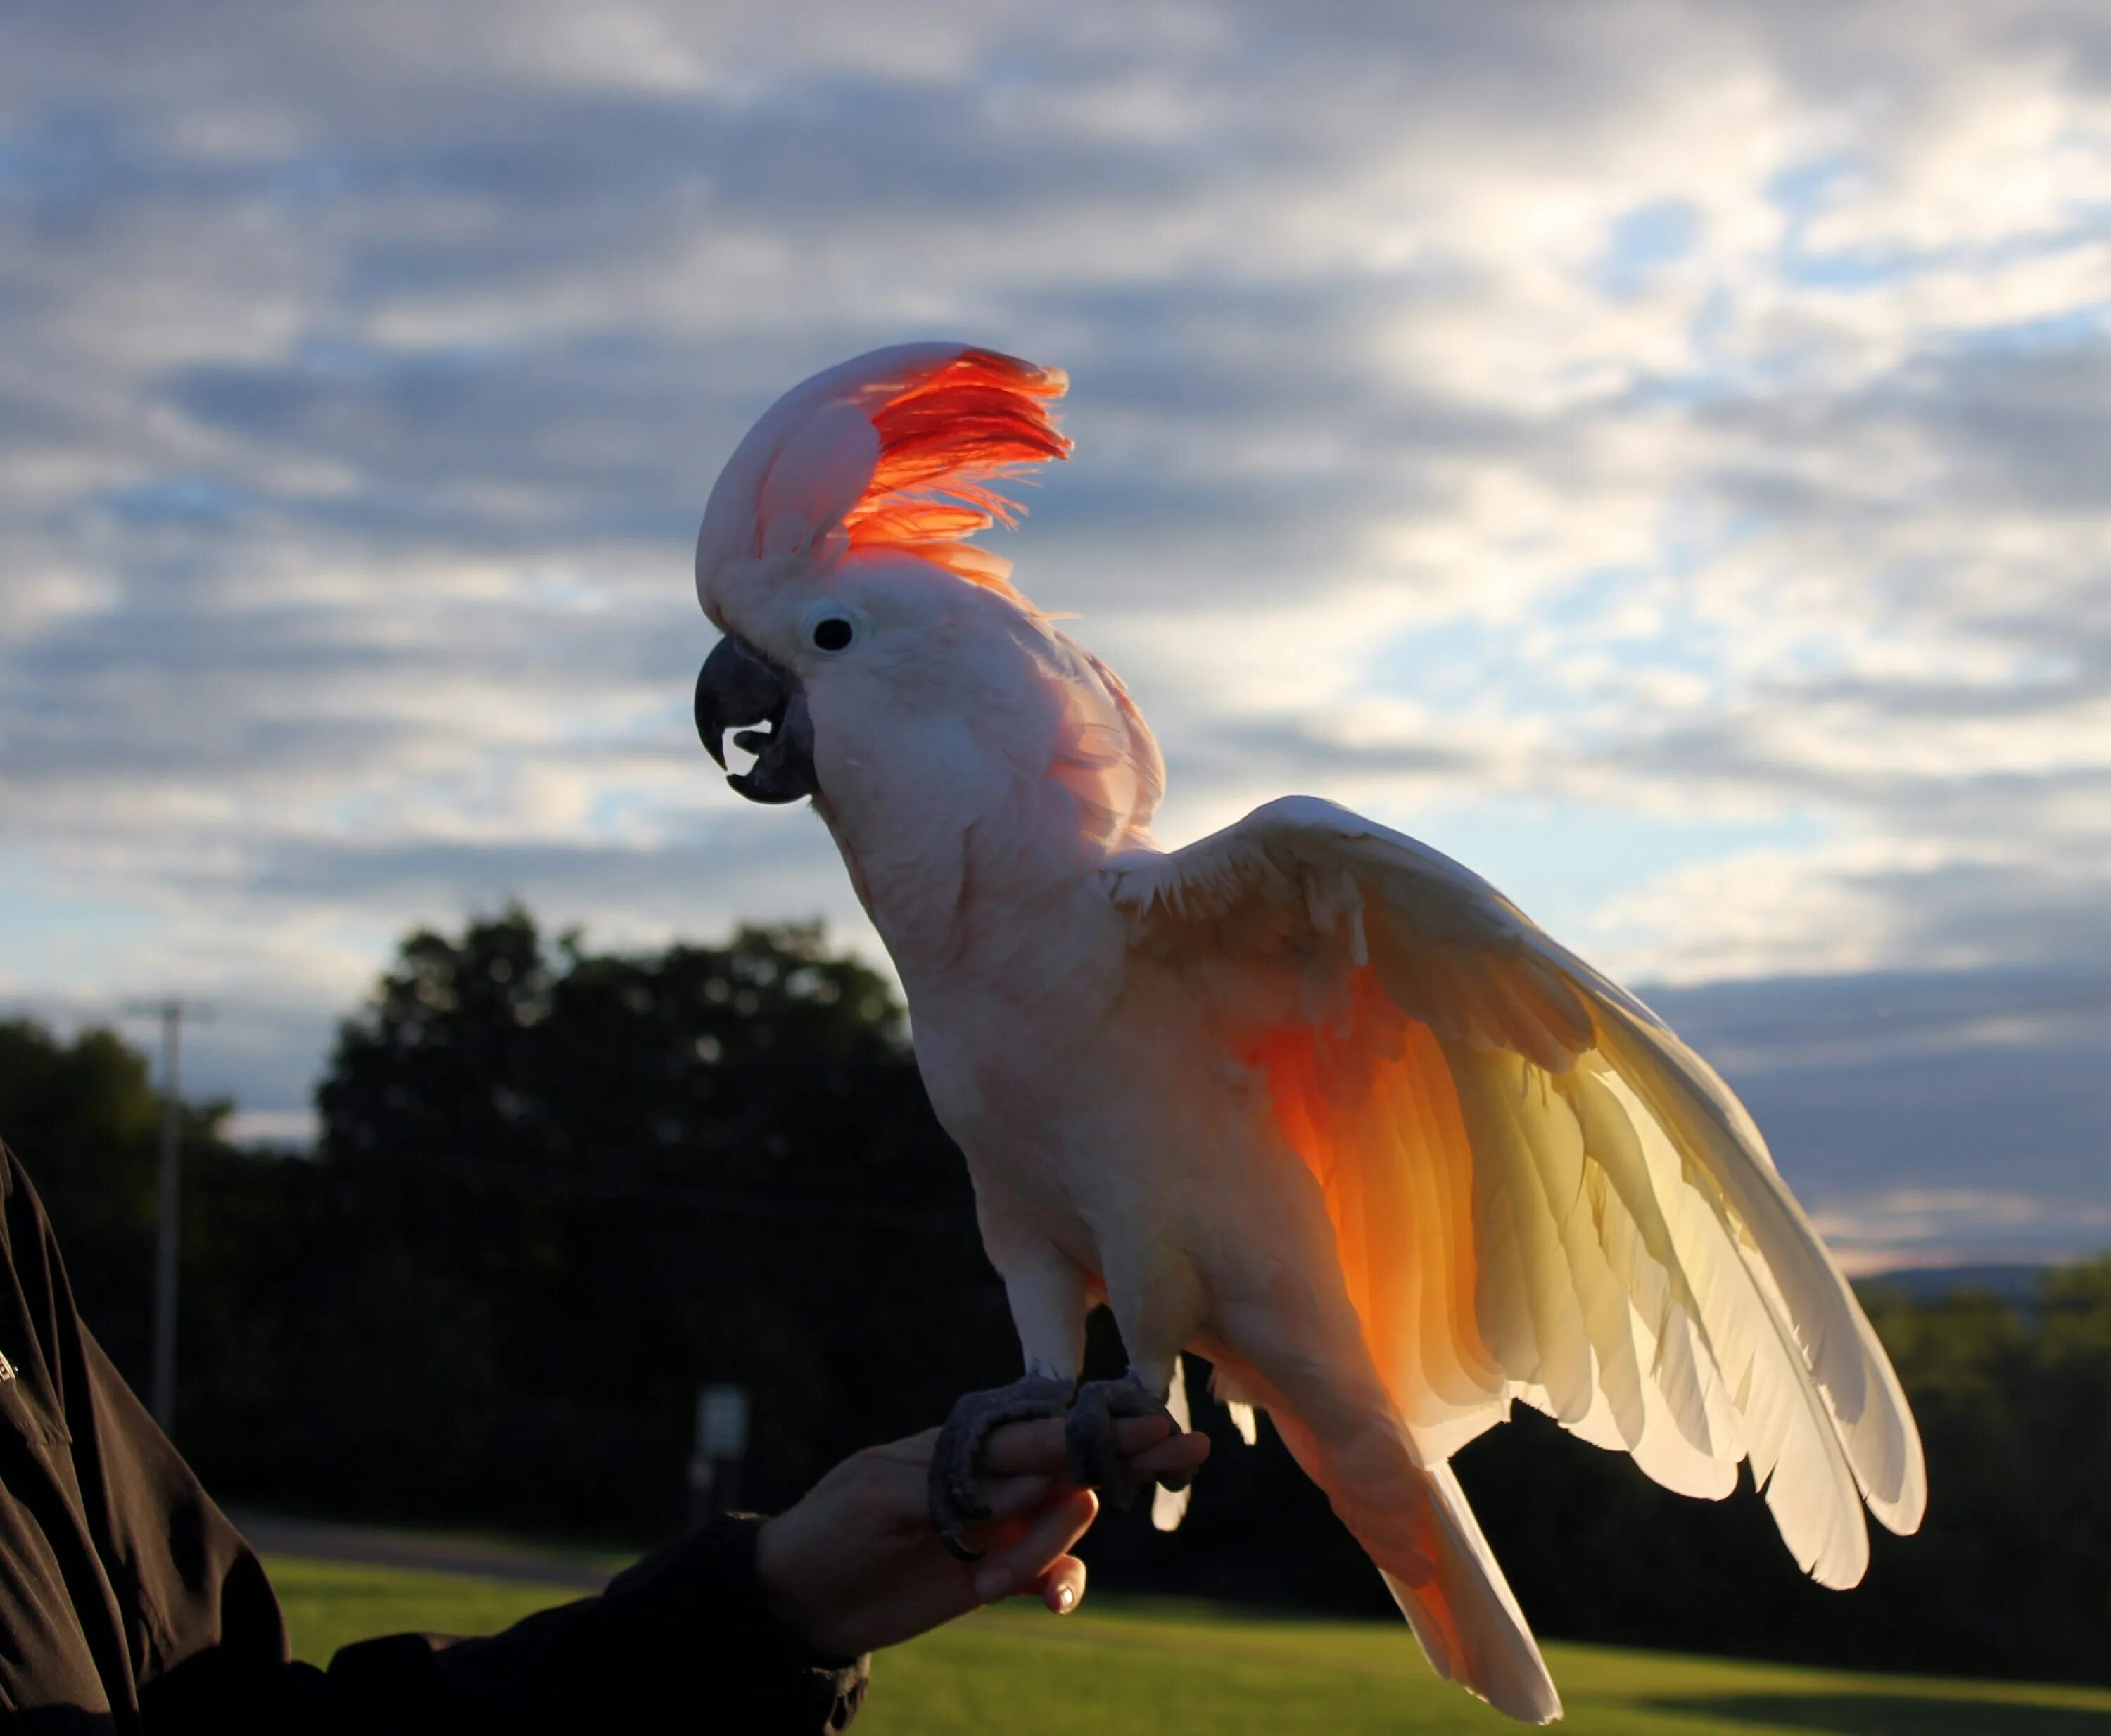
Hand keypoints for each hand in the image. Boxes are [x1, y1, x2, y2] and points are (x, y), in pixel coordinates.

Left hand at [754, 1413, 1209, 1657]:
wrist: (803, 1598)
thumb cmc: (833, 1530)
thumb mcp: (880, 1499)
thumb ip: (955, 1484)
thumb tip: (1029, 1476)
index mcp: (965, 1441)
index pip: (1041, 1429)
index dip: (1096, 1427)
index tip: (1153, 1421)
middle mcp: (993, 1474)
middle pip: (1074, 1462)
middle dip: (1126, 1459)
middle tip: (1188, 1450)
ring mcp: (1000, 1520)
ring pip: (1066, 1519)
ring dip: (1047, 1552)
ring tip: (992, 1585)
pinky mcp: (999, 1568)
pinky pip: (1055, 1572)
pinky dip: (1061, 1584)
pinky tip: (1051, 1602)